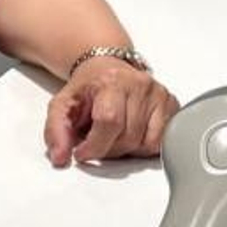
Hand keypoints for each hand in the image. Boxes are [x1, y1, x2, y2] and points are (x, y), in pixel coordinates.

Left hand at [44, 57, 179, 166]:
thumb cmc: (88, 88)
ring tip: (115, 135)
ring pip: (147, 144)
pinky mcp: (171, 104)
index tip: (83, 151)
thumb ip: (55, 131)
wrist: (106, 68)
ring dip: (127, 150)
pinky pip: (162, 142)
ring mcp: (158, 94)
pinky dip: (145, 146)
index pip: (110, 121)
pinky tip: (132, 134)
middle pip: (128, 137)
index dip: (95, 145)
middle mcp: (139, 84)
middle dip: (108, 149)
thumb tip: (60, 157)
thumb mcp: (62, 106)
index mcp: (112, 81)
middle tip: (97, 140)